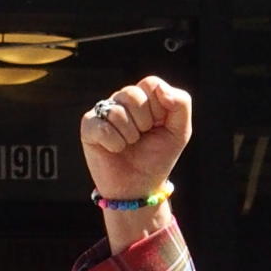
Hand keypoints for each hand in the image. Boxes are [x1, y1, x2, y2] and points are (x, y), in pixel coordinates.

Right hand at [81, 78, 191, 200]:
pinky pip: (102, 127)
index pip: (151, 84)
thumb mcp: (180, 132)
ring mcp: (104, 111)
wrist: (139, 186)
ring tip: (130, 144)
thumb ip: (180, 104)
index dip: (158, 108)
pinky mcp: (89, 126)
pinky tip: (116, 149)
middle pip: (132, 94)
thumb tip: (161, 88)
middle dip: (144, 122)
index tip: (158, 126)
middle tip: (143, 137)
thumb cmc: (158, 157)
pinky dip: (115, 144)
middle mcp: (122, 100)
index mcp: (144, 97)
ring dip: (130, 136)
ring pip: (117, 112)